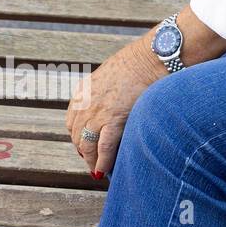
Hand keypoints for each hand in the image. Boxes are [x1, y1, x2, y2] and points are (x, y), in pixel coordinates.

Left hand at [65, 36, 163, 179]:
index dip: (78, 135)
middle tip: (92, 160)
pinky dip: (103, 162)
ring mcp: (98, 112)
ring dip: (91, 160)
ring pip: (87, 145)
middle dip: (83, 150)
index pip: (72, 120)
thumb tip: (118, 97)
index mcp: (84, 90)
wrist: (153, 56)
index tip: (85, 144)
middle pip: (77, 135)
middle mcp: (86, 103)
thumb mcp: (115, 71)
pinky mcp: (113, 120)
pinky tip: (104, 171)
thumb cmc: (142, 60)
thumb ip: (109, 86)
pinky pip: (104, 147)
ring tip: (97, 170)